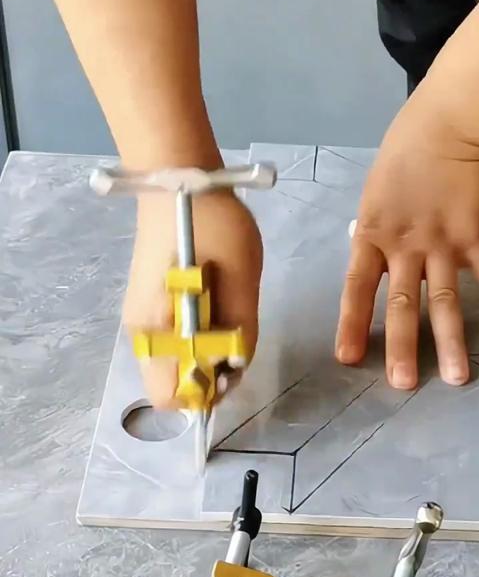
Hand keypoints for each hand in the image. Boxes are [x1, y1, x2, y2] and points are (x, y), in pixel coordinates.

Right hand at [123, 188, 262, 408]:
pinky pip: (172, 342)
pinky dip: (196, 339)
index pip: (169, 396)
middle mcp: (140, 332)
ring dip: (203, 355)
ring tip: (226, 316)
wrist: (179, 180)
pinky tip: (213, 308)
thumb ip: (241, 329)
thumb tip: (235, 366)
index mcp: (155, 328)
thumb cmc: (211, 224)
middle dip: (206, 375)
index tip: (231, 362)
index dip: (205, 392)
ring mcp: (141, 318)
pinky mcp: (149, 305)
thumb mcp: (241, 277)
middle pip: (170, 385)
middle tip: (234, 338)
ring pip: (173, 364)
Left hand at [335, 87, 478, 388]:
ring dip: (452, 341)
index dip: (351, 324)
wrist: (446, 124)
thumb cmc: (404, 156)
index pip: (356, 287)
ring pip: (446, 300)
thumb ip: (376, 234)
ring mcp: (443, 244)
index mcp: (373, 235)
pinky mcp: (478, 237)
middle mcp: (406, 246)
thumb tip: (373, 264)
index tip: (347, 359)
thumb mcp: (375, 195)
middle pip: (402, 304)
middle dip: (402, 347)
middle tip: (403, 385)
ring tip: (458, 379)